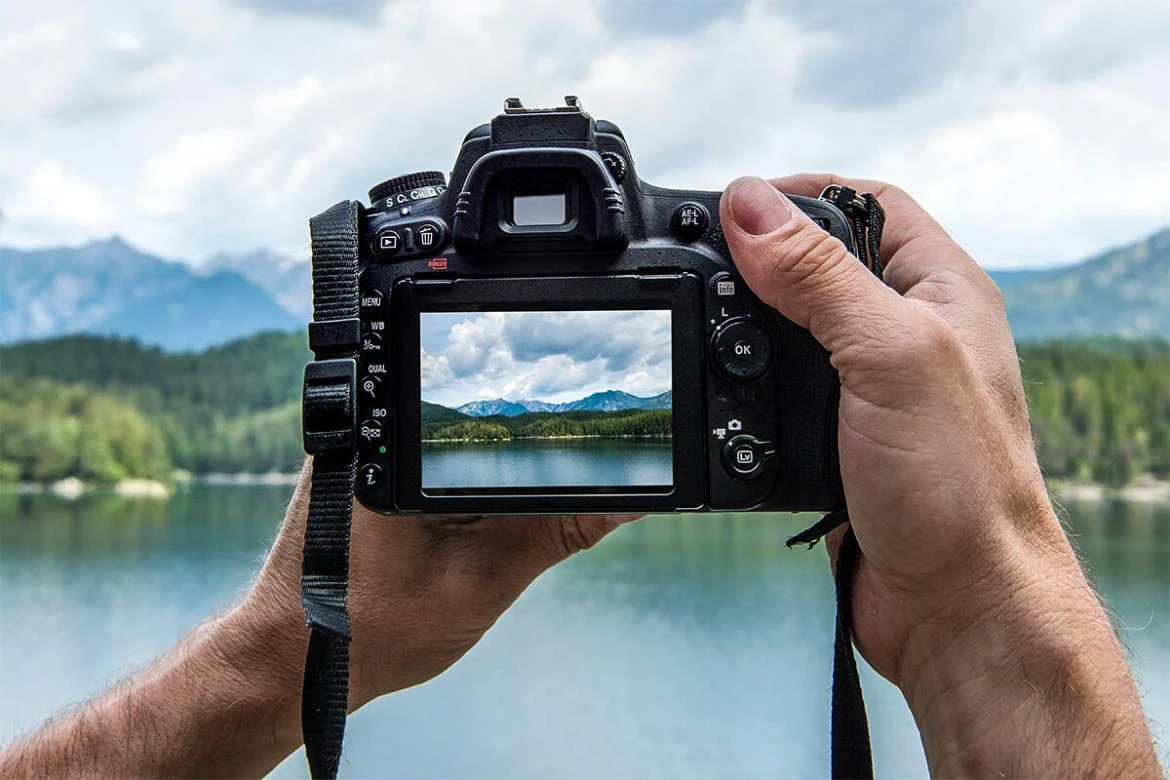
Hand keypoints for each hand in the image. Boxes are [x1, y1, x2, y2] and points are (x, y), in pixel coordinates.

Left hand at [0, 462, 635, 777]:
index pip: (498, 407)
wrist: (292, 664)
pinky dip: (469, 478)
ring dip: (499, 463)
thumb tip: (625, 498)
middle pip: (482, 412)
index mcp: (397, 442)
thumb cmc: (370, 630)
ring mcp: (364, 446)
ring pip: (460, 435)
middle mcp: (373, 427)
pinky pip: (434, 455)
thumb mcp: (482, 582)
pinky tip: (480, 512)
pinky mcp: (366, 469)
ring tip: (509, 507)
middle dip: (532, 444)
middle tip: (564, 480)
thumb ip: (557, 531)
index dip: (557, 424)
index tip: (599, 445)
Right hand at [719, 175, 1158, 776]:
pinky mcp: (840, 440)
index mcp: (940, 291)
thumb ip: (818, 277)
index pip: (868, 204)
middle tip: (704, 264)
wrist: (956, 605)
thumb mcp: (888, 356)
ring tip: (703, 323)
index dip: (800, 192)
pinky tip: (724, 391)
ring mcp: (873, 389)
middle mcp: (909, 333)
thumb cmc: (957, 486)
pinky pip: (781, 394)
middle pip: (821, 263)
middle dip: (761, 259)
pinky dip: (746, 386)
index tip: (733, 204)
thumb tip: (749, 206)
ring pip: (794, 331)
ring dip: (747, 325)